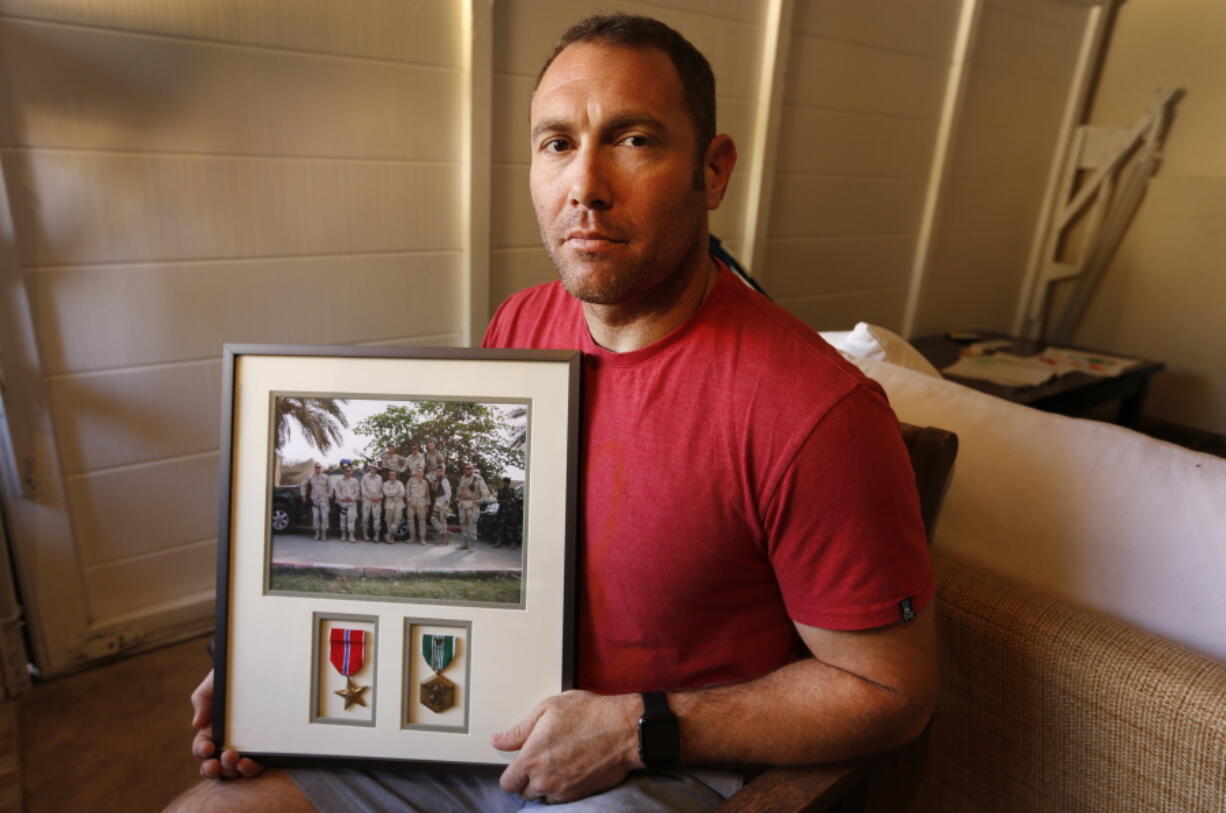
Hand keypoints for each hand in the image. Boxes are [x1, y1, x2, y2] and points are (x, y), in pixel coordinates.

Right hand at [191, 669, 265, 779]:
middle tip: (222, 759)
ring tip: (238, 761)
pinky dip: (251, 770)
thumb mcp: (216, 683)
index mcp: (213, 730)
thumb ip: (202, 700)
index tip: (208, 747)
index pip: (202, 747)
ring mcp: (247, 748)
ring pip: (234, 770)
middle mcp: (228, 743)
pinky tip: (249, 762)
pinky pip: (257, 768)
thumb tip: (197, 725)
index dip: (202, 751)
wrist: (266, 666)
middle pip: (215, 766)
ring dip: (231, 771)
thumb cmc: (236, 676)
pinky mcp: (265, 750)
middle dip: (214, 768)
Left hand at [492, 690, 640, 803]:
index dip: (511, 774)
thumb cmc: (589, 715)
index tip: (519, 764)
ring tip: (558, 763)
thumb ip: (519, 730)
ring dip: (546, 785)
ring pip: (544, 796)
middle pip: (524, 793)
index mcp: (532, 759)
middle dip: (529, 779)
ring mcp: (563, 790)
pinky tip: (571, 769)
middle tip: (541, 760)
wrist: (624, 730)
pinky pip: (563, 798)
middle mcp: (545, 780)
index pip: (507, 783)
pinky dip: (563, 788)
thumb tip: (499, 740)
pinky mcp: (580, 795)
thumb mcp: (548, 709)